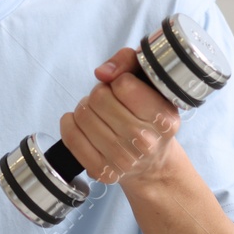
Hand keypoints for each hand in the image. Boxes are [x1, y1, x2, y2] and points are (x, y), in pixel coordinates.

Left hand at [59, 47, 180, 184]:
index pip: (123, 84)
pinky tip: (82, 124)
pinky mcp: (102, 171)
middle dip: (100, 93)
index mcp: (162, 118)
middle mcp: (144, 141)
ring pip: (82, 115)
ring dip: (86, 108)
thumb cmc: (150, 117)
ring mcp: (122, 159)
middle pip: (99, 97)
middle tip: (109, 102)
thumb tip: (102, 73)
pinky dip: (70, 124)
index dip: (119, 81)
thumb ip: (129, 62)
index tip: (124, 89)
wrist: (153, 164)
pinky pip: (70, 136)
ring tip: (99, 114)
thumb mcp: (152, 84)